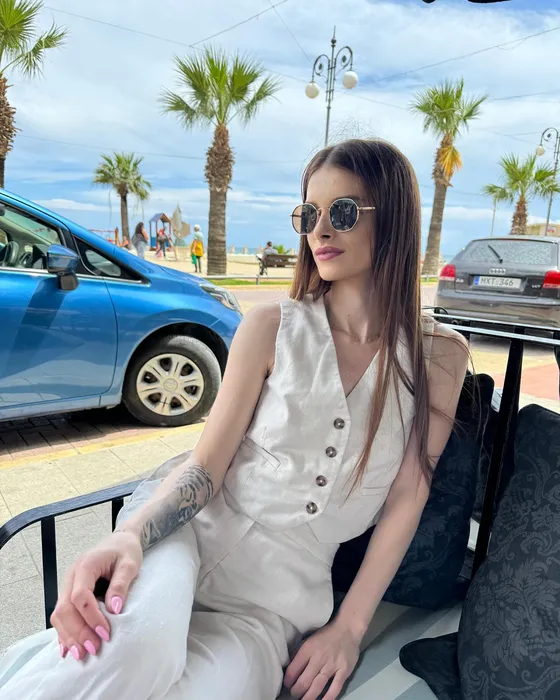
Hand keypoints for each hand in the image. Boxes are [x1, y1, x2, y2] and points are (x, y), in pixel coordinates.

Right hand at [51, 530, 142, 660]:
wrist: (120, 541)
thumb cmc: (126, 551)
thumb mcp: (130, 564)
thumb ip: (121, 584)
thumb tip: (114, 609)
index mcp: (86, 565)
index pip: (80, 596)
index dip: (91, 617)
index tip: (106, 634)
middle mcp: (71, 576)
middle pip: (65, 609)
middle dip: (77, 632)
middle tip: (93, 649)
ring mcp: (68, 585)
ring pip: (59, 614)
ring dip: (69, 636)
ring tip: (82, 655)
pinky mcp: (69, 593)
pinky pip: (61, 615)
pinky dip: (64, 632)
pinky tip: (68, 649)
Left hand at [284, 620, 360, 698]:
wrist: (347, 628)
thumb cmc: (326, 635)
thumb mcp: (309, 640)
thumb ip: (300, 654)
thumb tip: (289, 668)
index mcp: (308, 649)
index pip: (293, 669)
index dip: (288, 680)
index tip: (287, 685)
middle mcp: (319, 658)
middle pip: (304, 681)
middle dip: (296, 691)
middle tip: (294, 695)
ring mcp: (332, 665)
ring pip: (317, 686)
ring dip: (308, 697)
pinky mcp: (344, 671)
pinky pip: (335, 687)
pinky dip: (328, 697)